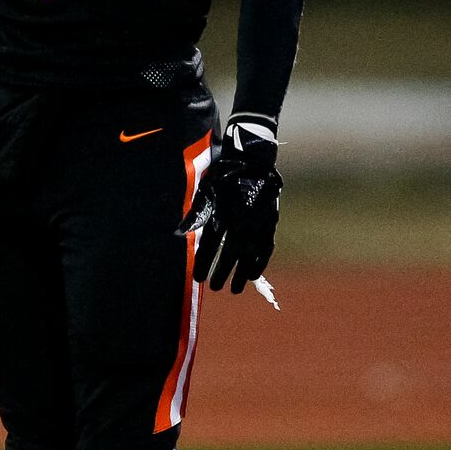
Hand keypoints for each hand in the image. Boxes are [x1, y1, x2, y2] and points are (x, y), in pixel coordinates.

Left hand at [183, 117, 282, 292]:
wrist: (251, 160)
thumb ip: (195, 214)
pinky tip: (254, 275)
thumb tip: (180, 234)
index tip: (198, 278)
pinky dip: (260, 262)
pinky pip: (266, 246)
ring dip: (241, 273)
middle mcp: (241, 219)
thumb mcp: (205, 191)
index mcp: (222, 211)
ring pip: (250, 253)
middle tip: (214, 287)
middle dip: (221, 272)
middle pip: (230, 253)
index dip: (204, 262)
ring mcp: (258, 221)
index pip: (211, 244)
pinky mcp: (271, 221)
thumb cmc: (222, 176)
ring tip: (234, 289)